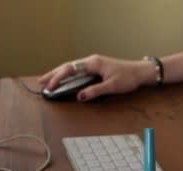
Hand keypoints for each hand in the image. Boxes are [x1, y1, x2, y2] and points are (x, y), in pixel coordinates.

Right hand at [38, 55, 156, 100]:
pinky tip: (64, 79)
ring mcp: (93, 64)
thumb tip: (79, 96)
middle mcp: (91, 61)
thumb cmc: (128, 78)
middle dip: (53, 74)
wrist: (140, 72)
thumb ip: (95, 91)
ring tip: (47, 81)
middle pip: (67, 66)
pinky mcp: (96, 68)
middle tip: (41, 82)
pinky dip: (68, 75)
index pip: (70, 69)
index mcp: (93, 63)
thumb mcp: (112, 86)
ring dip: (59, 74)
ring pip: (72, 68)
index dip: (58, 78)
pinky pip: (78, 70)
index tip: (50, 86)